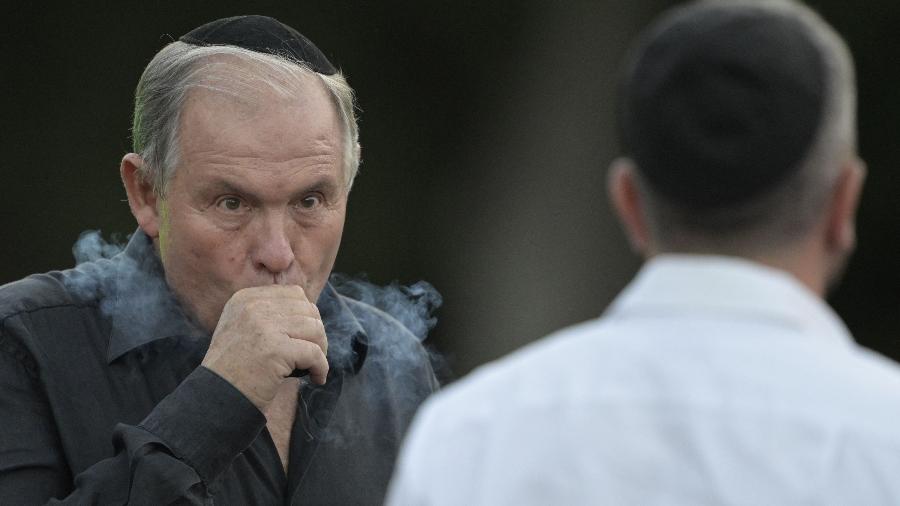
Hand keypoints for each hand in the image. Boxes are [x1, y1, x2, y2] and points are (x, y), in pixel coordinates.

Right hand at [200, 285, 327, 410]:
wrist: (217, 398)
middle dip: (316, 334)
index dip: (307, 316)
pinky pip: (315, 354)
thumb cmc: (234, 369)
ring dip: (321, 350)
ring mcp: (265, 327)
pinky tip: (316, 379)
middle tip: (312, 356)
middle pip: (308, 310)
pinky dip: (321, 368)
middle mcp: (254, 307)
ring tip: (312, 368)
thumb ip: (269, 314)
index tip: (305, 338)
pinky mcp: (277, 349)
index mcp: (246, 299)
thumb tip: (311, 312)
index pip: (294, 294)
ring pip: (315, 329)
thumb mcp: (242, 328)